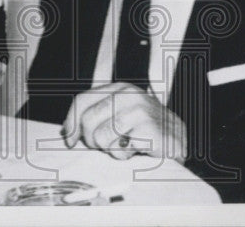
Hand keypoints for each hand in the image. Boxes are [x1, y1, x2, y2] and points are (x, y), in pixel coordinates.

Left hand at [62, 82, 187, 162]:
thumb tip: (66, 132)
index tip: (69, 140)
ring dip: (110, 149)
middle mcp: (128, 94)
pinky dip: (123, 156)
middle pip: (87, 120)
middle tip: (107, 145)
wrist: (178, 140)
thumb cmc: (145, 130)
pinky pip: (118, 149)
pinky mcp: (147, 128)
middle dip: (91, 140)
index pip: (82, 101)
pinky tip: (136, 150)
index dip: (71, 122)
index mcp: (118, 88)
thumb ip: (95, 117)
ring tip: (125, 146)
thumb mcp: (119, 116)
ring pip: (100, 136)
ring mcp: (139, 109)